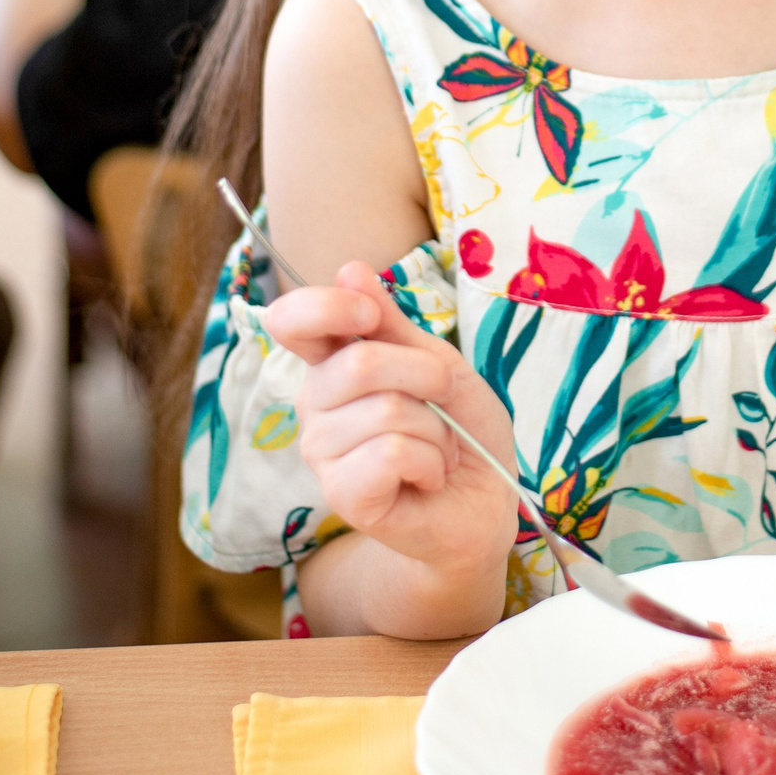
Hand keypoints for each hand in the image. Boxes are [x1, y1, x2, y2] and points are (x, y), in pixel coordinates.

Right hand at [264, 263, 519, 585]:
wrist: (482, 504)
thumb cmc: (462, 432)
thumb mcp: (440, 364)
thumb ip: (394, 325)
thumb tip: (349, 270)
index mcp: (334, 364)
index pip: (293, 320)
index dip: (327, 306)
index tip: (370, 317)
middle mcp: (316, 405)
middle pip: (359, 362)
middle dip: (427, 377)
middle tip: (442, 406)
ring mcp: (323, 453)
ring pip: (385, 409)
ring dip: (436, 430)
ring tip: (436, 451)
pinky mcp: (342, 494)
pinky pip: (393, 452)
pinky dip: (431, 462)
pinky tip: (426, 479)